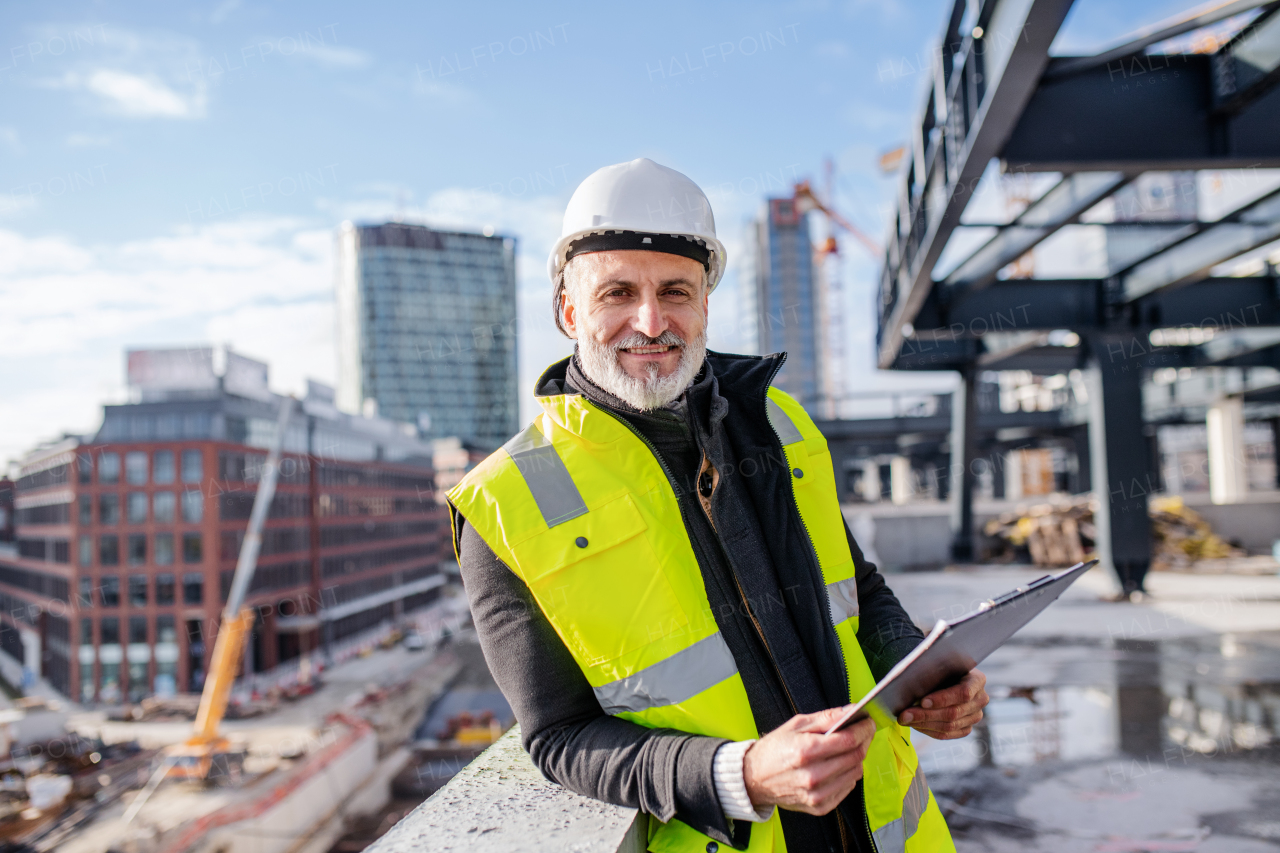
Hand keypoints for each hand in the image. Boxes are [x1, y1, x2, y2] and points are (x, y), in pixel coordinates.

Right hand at [743, 707, 876, 815]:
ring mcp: (817, 794)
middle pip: (856, 756)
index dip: (864, 729)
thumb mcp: (796, 724)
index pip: (849, 740)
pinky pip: (848, 788)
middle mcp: (813, 776)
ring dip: (857, 758)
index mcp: (806, 751)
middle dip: (864, 740)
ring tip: (848, 748)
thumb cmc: (774, 749)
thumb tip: (850, 711)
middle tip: (863, 731)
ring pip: (856, 773)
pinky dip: (848, 774)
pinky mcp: (820, 806)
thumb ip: (827, 717)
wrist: (754, 778)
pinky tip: (838, 765)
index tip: (868, 722)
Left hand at [898, 669, 988, 739]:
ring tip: (905, 719)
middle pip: (954, 712)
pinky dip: (928, 730)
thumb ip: (932, 671)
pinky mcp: (966, 728)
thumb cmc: (941, 667)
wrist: (947, 677)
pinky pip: (947, 734)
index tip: (922, 701)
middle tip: (904, 714)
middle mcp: (980, 700)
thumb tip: (912, 682)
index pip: (963, 693)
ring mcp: (975, 716)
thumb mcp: (940, 664)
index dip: (943, 699)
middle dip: (926, 714)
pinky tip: (914, 725)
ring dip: (923, 724)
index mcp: (977, 680)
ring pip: (949, 726)